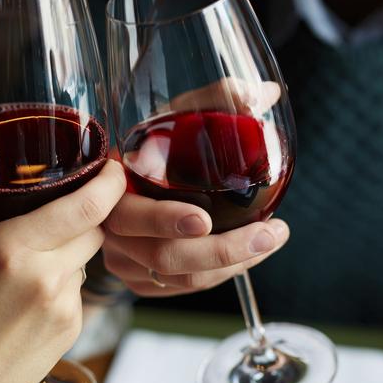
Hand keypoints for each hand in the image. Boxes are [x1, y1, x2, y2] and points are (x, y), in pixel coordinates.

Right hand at [0, 141, 125, 382]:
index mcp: (11, 250)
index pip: (86, 207)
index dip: (109, 182)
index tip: (113, 167)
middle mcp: (45, 277)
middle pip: (94, 227)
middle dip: (83, 214)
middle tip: (55, 214)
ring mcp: (64, 306)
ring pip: (88, 256)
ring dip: (71, 248)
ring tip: (32, 262)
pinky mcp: (74, 327)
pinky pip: (81, 286)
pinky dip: (65, 279)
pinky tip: (33, 294)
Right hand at [103, 77, 288, 296]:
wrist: (119, 185)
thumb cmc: (150, 148)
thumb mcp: (171, 119)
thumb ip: (214, 101)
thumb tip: (266, 93)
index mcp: (112, 190)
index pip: (130, 214)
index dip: (164, 220)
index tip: (205, 219)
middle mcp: (112, 232)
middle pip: (164, 258)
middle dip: (222, 252)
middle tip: (268, 235)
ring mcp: (124, 261)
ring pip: (181, 280)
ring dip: (232, 265)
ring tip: (270, 239)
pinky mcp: (138, 279)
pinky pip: (182, 289)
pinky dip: (220, 275)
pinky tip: (247, 254)